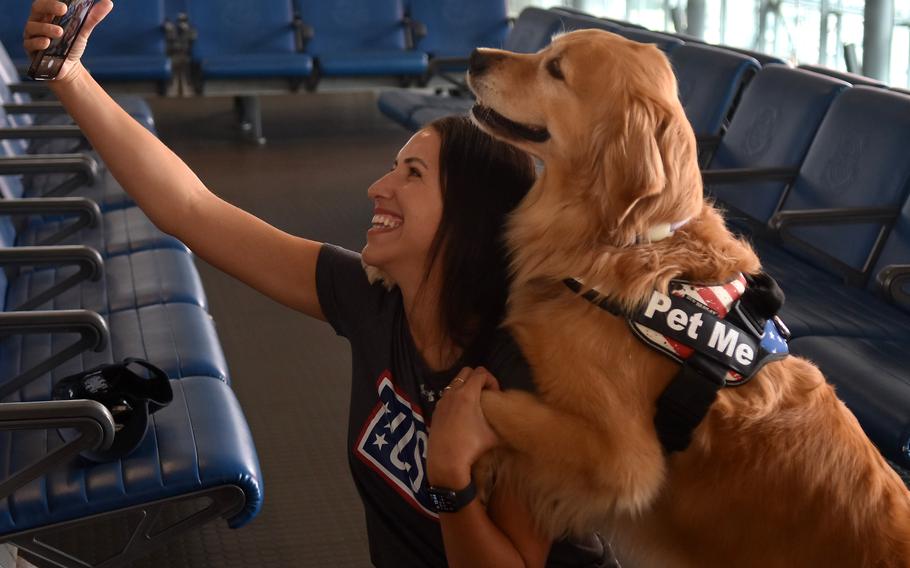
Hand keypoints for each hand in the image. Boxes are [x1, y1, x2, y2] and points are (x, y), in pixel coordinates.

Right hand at [23, 0, 113, 83]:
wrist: (68, 68)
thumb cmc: (71, 45)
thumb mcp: (82, 30)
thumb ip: (92, 17)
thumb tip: (108, 2)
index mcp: (48, 13)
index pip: (46, 1)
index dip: (53, 0)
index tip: (66, 3)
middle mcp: (38, 21)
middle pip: (37, 8)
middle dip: (49, 7)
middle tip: (63, 10)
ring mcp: (32, 35)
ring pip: (33, 26)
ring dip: (46, 28)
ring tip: (60, 32)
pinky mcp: (30, 49)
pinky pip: (30, 43)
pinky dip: (38, 42)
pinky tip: (47, 43)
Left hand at [427, 367, 501, 488]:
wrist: (446, 462)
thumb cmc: (472, 447)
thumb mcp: (494, 436)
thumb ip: (506, 424)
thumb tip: (519, 423)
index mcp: (468, 394)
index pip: (481, 372)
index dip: (492, 379)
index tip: (496, 394)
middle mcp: (453, 393)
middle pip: (466, 371)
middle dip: (478, 378)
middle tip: (486, 394)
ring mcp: (442, 401)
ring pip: (455, 382)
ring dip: (466, 386)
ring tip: (474, 403)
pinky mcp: (436, 410)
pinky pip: (447, 394)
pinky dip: (456, 396)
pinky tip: (461, 413)